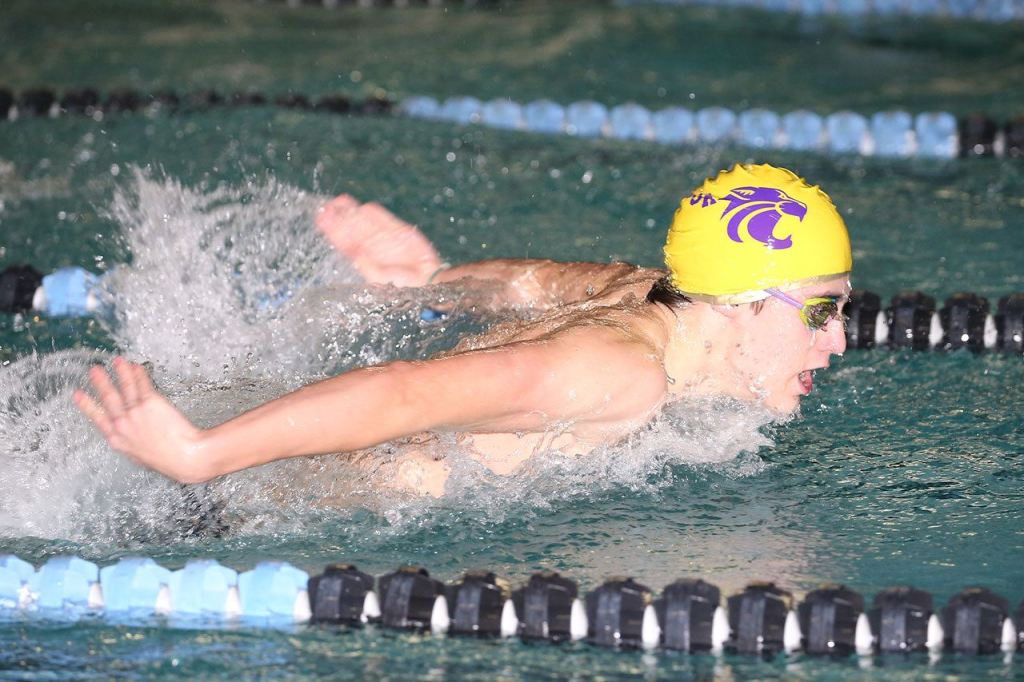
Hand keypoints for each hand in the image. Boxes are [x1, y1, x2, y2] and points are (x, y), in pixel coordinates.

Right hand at [73, 357, 210, 483]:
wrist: (183, 456)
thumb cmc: (167, 459)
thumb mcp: (140, 456)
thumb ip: (132, 444)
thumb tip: (131, 438)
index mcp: (118, 440)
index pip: (98, 418)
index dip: (87, 405)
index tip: (77, 395)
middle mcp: (123, 424)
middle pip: (109, 398)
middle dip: (100, 382)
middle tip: (94, 371)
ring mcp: (135, 412)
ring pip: (125, 387)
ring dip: (121, 372)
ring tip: (117, 361)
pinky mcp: (150, 402)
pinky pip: (142, 384)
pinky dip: (138, 374)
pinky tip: (136, 367)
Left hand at [315, 194, 443, 286]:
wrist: (428, 282)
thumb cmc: (403, 287)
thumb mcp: (382, 282)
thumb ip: (369, 268)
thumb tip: (357, 254)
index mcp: (360, 258)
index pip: (341, 240)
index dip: (331, 229)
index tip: (322, 218)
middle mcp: (368, 245)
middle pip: (349, 226)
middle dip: (338, 216)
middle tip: (327, 207)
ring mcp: (382, 236)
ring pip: (363, 220)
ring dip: (352, 211)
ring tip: (341, 201)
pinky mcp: (398, 231)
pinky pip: (383, 219)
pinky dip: (374, 213)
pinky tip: (364, 208)